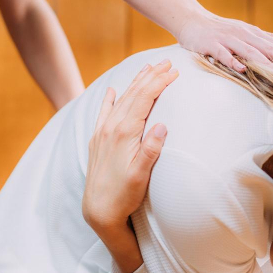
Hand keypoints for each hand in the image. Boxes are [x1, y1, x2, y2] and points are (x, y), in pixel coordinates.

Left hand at [82, 60, 177, 271]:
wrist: (98, 209)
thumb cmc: (124, 195)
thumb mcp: (141, 175)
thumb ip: (150, 149)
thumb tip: (161, 125)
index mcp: (124, 133)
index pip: (144, 99)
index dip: (159, 83)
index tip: (174, 72)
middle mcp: (111, 128)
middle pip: (133, 94)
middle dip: (150, 76)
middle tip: (167, 62)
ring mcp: (102, 133)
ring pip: (121, 99)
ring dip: (134, 83)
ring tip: (147, 69)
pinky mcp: (97, 140)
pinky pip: (104, 112)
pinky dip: (110, 99)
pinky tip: (113, 91)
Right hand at [176, 15, 272, 72]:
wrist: (191, 19)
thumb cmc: (219, 30)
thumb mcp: (246, 33)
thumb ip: (267, 40)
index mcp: (254, 34)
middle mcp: (244, 35)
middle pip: (270, 48)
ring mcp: (227, 39)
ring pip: (249, 51)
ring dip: (265, 62)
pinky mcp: (211, 44)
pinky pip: (222, 54)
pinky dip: (231, 60)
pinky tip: (240, 69)